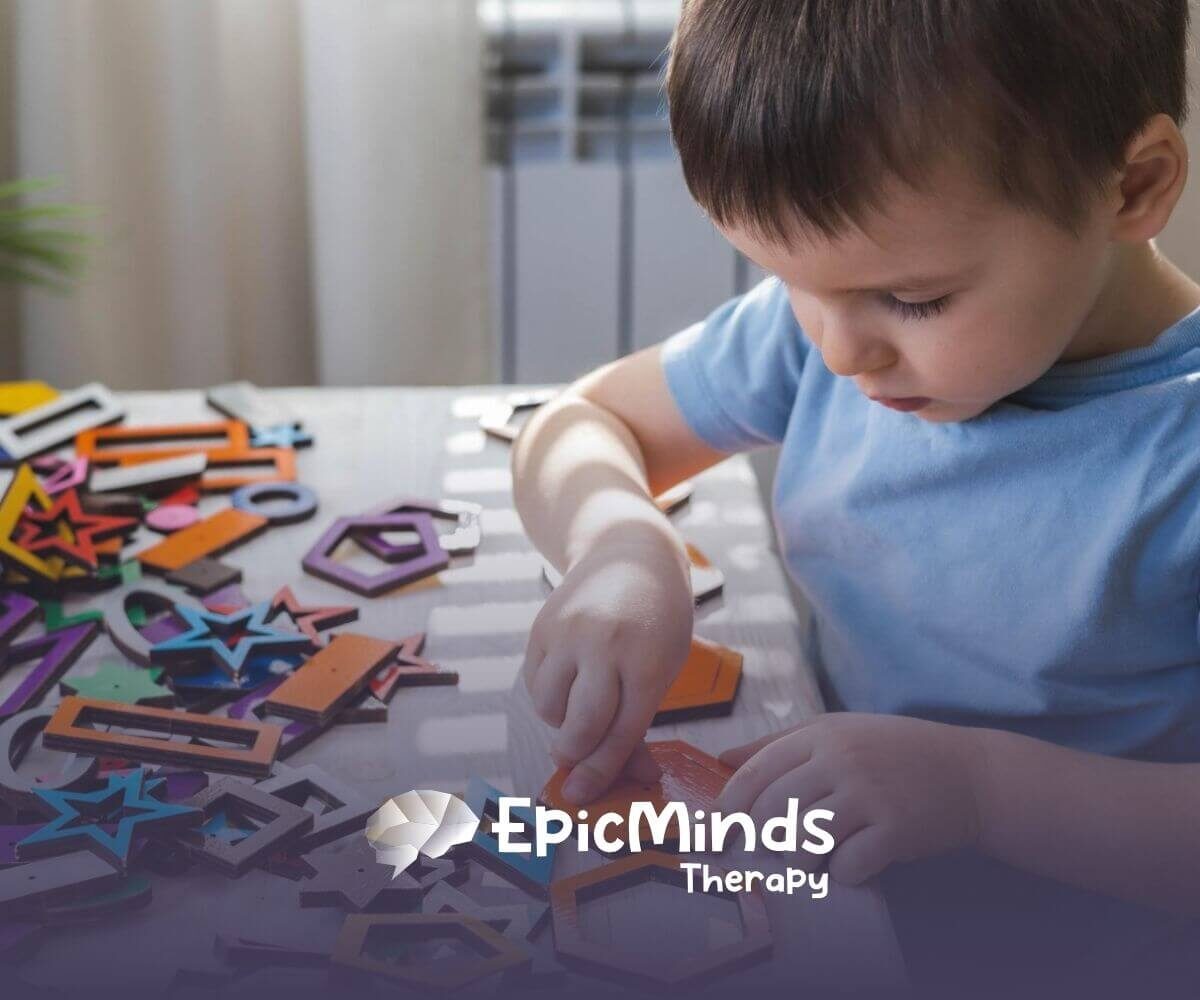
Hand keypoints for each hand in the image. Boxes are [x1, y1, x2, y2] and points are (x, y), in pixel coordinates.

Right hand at [523, 530, 693, 803]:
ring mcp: (568, 634)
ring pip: (549, 708)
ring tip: (583, 699)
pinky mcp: (541, 628)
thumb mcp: (664, 666)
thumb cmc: (656, 621)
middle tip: (576, 761)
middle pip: (580, 725)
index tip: (581, 796)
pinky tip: (570, 677)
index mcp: (648, 660)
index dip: (602, 771)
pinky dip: (549, 695)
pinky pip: (535, 683)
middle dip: (575, 755)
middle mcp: (604, 645)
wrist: (629, 553)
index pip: (622, 731)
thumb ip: (641, 721)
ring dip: (561, 721)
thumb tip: (636, 779)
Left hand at [718, 713, 986, 884]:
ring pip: (804, 842)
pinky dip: (844, 873)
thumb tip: (722, 759)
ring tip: (817, 853)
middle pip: (773, 812)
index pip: (755, 774)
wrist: (969, 772)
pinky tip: (856, 861)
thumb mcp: (836, 732)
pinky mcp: (895, 829)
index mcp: (820, 735)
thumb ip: (777, 744)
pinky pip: (847, 866)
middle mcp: (841, 760)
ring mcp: (869, 794)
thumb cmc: (893, 752)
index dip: (728, 808)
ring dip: (802, 859)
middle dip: (765, 838)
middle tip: (777, 846)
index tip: (716, 832)